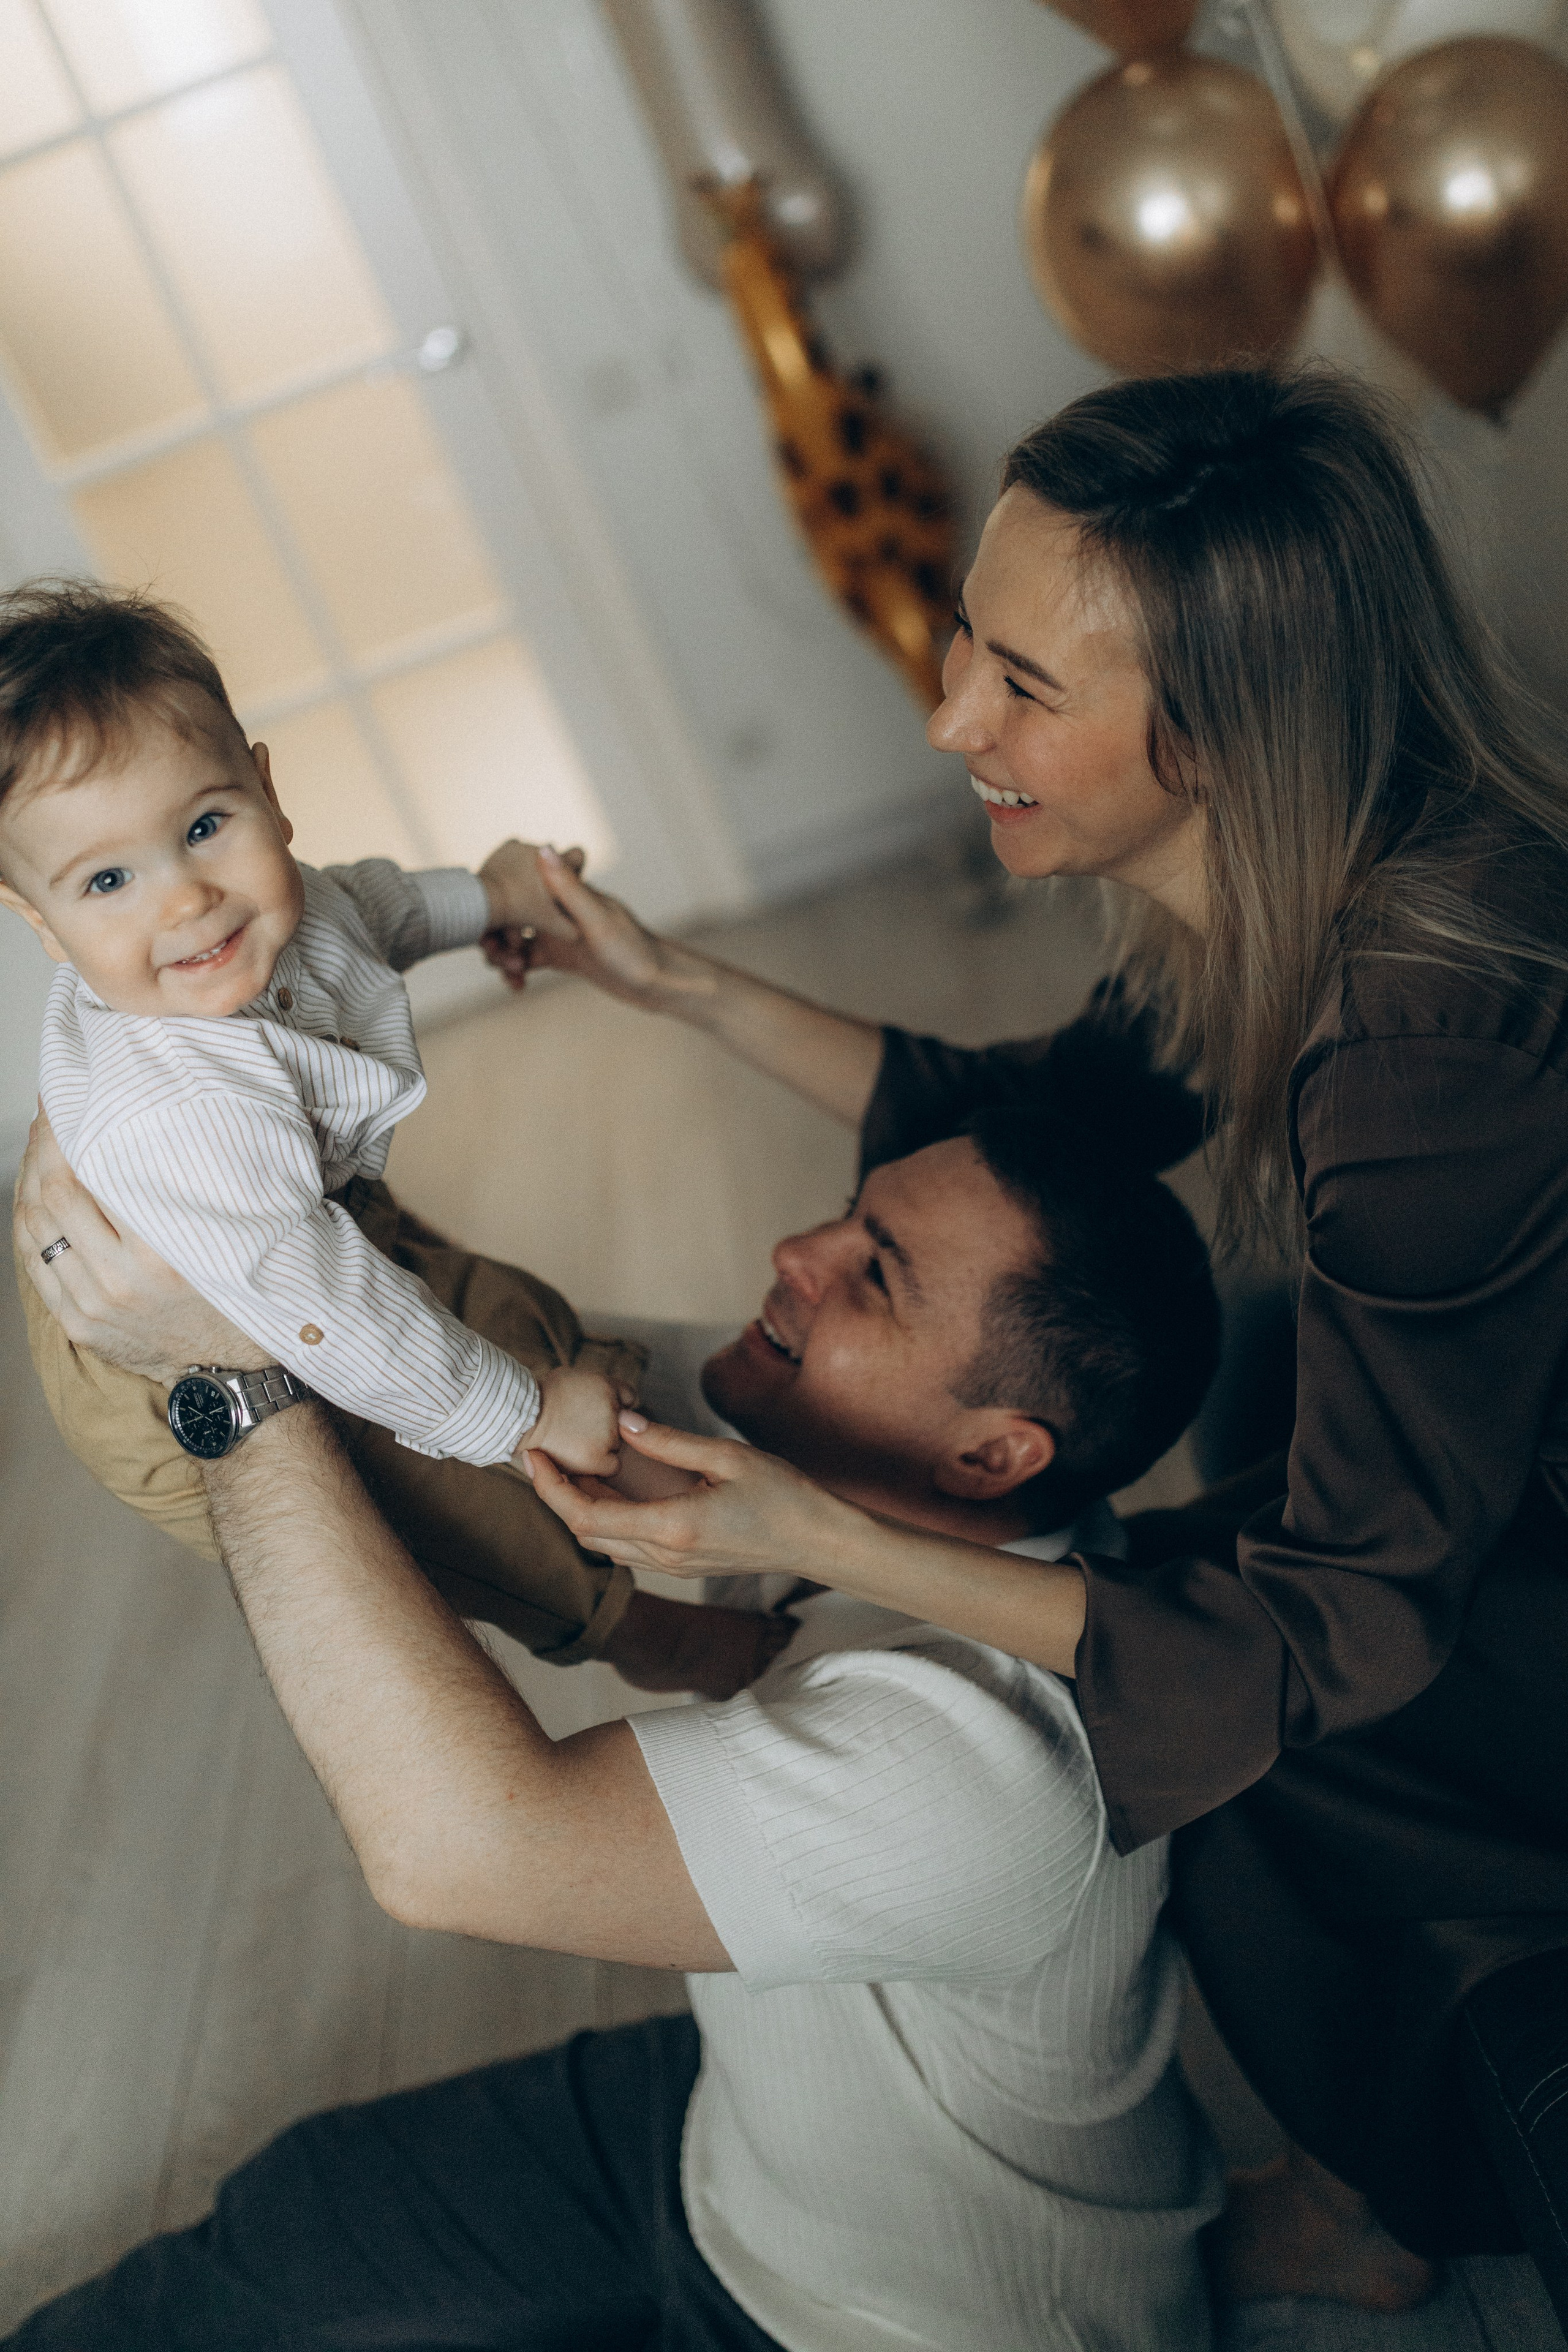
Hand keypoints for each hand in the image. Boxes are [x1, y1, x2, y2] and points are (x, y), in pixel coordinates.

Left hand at [15, 1110, 265, 1380]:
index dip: (69, 1133)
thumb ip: (185, 1189)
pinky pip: (32, 1261)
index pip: (90, 1176)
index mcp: (161, 1255)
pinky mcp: (77, 1323)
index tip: (68, 1101)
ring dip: (29, 1179)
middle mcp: (120, 1282)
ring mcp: (92, 1306)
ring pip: (34, 1226)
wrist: (230, 1370)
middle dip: (44, 1146)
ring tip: (39, 1148)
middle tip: (50, 1115)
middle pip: (54, 1195)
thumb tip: (144, 1129)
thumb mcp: (222, 1236)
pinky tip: (32, 1196)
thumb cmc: (234, 1292)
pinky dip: (26, 1222)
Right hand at [489, 847, 680, 1004]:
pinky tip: (517, 985)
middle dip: (497, 937)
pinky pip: (531, 961)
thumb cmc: (634, 950)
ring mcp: (561, 934)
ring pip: (518, 941)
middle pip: (514, 917)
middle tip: (497, 960)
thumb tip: (542, 848)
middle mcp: (561, 911)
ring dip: (506, 956)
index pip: (521, 892)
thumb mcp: (596, 920)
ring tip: (512, 974)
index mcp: (569, 894)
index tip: (488, 930)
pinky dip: (518, 971)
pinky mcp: (565, 957)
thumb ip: (568, 888)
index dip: (499, 909)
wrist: (658, 984)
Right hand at [519, 1362, 628, 1477]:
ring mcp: (608, 1434)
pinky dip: (600, 1465)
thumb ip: (595, 1387)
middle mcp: (613, 1408)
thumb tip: (608, 1398)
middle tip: (579, 1427)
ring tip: (573, 1441)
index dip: (615, 1405)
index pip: (629, 1398)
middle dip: (607, 1426)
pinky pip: (612, 1466)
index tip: (596, 1412)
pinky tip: (580, 1458)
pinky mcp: (599, 1458)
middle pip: (623, 1424)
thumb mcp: (571, 1377)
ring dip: (602, 1446)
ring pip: (617, 1445)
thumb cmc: (539, 1399)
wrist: (520, 1419)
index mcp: (607, 1385)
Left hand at [526, 1412, 866, 1580]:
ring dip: (579, 1509)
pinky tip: (610, 1487)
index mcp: (671, 1527)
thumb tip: (622, 1421)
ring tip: (569, 1466)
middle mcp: (664, 1555)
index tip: (534, 1455)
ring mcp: (673, 1566)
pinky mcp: (682, 1566)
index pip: (586, 1514)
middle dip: (555, 1496)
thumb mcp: (727, 1456)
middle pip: (585, 1533)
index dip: (551, 1487)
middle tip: (542, 1455)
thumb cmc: (782, 1494)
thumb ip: (669, 1442)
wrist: (817, 1541)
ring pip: (604, 1544)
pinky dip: (605, 1519)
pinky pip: (627, 1547)